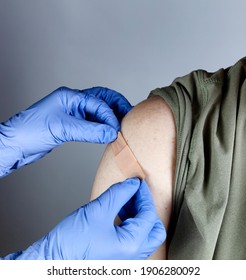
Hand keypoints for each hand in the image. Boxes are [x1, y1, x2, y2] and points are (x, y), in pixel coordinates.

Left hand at [0, 86, 131, 176]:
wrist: (16, 144)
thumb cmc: (32, 131)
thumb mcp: (63, 129)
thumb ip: (90, 131)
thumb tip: (111, 133)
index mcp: (70, 96)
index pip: (98, 102)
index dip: (110, 116)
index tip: (116, 129)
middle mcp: (73, 101)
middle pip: (102, 98)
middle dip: (116, 106)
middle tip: (128, 116)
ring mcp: (73, 112)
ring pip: (99, 110)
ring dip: (111, 116)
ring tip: (121, 125)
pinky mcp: (72, 123)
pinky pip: (92, 122)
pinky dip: (102, 126)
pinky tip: (108, 132)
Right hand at [4, 178, 165, 259]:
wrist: (51, 261)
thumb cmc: (71, 242)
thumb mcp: (97, 211)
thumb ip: (119, 194)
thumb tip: (132, 184)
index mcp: (132, 246)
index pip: (148, 215)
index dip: (143, 195)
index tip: (137, 183)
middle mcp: (133, 257)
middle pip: (153, 229)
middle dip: (146, 208)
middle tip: (135, 193)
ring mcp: (127, 260)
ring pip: (144, 235)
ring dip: (138, 214)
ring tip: (125, 199)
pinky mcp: (119, 259)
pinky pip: (133, 240)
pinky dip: (131, 224)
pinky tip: (120, 211)